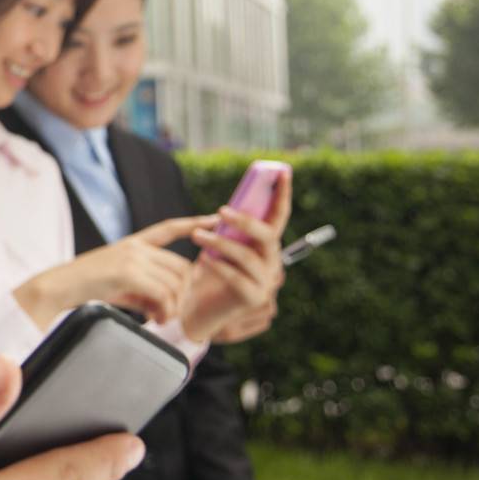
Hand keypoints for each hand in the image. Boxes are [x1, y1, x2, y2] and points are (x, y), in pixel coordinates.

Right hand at [16, 215, 218, 328]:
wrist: (58, 288)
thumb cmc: (87, 289)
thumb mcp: (121, 285)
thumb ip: (147, 290)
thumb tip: (169, 307)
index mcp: (132, 243)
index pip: (168, 228)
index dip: (193, 222)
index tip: (215, 219)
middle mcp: (136, 246)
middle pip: (181, 267)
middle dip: (183, 293)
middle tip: (169, 314)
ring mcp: (132, 257)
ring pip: (175, 283)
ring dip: (173, 307)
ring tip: (160, 320)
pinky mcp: (128, 273)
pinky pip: (163, 294)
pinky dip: (164, 312)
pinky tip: (153, 321)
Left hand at [182, 173, 291, 342]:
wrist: (196, 308)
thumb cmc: (207, 271)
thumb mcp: (219, 244)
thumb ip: (229, 228)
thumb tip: (226, 210)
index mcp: (266, 246)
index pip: (279, 217)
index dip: (282, 194)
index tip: (282, 171)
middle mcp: (272, 263)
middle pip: (268, 237)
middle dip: (246, 222)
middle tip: (222, 211)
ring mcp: (266, 283)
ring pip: (248, 256)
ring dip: (221, 243)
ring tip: (196, 236)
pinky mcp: (253, 298)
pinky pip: (237, 277)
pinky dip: (219, 266)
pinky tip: (204, 260)